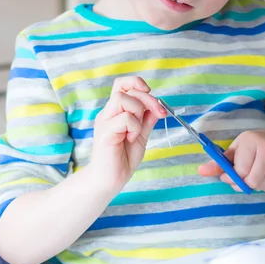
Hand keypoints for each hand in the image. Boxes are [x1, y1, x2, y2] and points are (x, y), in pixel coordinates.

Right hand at [91, 76, 166, 192]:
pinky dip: (134, 127)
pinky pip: (124, 118)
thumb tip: (157, 106)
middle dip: (147, 98)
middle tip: (159, 113)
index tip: (151, 94)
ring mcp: (105, 121)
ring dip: (138, 112)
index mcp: (115, 111)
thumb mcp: (140, 136)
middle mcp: (108, 113)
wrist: (109, 180)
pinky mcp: (105, 132)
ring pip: (122, 99)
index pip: (121, 84)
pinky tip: (131, 138)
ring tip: (137, 130)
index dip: (136, 83)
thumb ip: (147, 121)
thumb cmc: (122, 159)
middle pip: (125, 89)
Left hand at [197, 130, 264, 192]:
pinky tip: (263, 175)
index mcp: (250, 140)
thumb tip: (200, 171)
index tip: (227, 175)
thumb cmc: (248, 148)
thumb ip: (217, 163)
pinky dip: (264, 186)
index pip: (240, 170)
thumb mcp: (232, 152)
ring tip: (252, 173)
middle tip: (240, 178)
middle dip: (242, 183)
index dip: (231, 177)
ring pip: (261, 185)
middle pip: (251, 181)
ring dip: (253, 184)